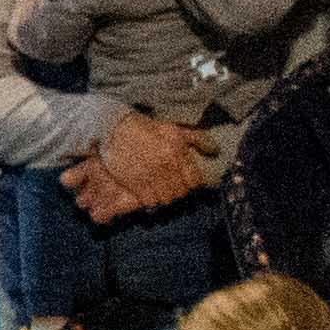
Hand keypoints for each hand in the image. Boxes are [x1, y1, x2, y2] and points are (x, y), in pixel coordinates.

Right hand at [67, 114, 223, 217]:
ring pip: (167, 199)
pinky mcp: (134, 183)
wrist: (115, 129)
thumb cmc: (146, 128)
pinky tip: (150, 195)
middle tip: (173, 188)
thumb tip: (215, 150)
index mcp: (177, 152)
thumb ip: (197, 138)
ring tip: (162, 192)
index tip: (187, 182)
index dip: (192, 184)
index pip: (194, 180)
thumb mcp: (174, 129)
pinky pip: (150, 202)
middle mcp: (165, 166)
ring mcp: (149, 176)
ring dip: (166, 198)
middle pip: (181, 192)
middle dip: (179, 192)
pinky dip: (152, 201)